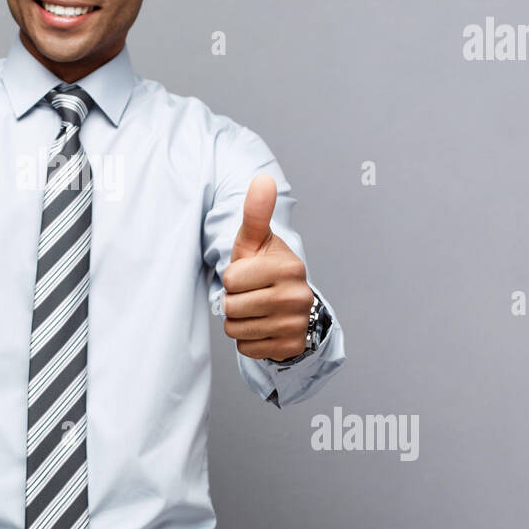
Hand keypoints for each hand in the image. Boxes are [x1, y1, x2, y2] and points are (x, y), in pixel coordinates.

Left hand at [221, 174, 314, 360]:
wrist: (288, 302)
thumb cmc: (263, 267)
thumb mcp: (256, 240)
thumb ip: (256, 213)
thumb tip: (263, 179)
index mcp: (289, 267)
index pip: (231, 279)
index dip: (231, 278)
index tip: (247, 274)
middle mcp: (297, 297)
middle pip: (232, 307)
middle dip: (232, 301)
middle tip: (249, 294)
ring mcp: (296, 325)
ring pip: (237, 330)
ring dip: (238, 322)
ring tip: (253, 310)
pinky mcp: (291, 348)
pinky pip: (247, 350)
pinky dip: (248, 341)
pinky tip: (262, 327)